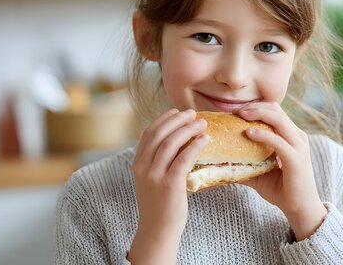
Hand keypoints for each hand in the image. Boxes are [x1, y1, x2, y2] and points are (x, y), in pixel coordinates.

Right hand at [129, 108, 209, 263]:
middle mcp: (143, 167)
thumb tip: (177, 140)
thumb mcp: (151, 179)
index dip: (163, 119)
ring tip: (202, 123)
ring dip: (188, 129)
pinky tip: (205, 139)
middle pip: (160, 133)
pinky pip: (184, 158)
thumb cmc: (160, 204)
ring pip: (171, 142)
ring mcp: (155, 175)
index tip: (176, 112)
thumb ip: (157, 161)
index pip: (149, 133)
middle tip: (192, 113)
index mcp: (137, 163)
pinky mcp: (170, 184)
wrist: (158, 230)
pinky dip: (195, 145)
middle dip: (177, 120)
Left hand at [234, 102, 326, 239]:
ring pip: (278, 119)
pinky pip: (278, 141)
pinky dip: (262, 134)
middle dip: (255, 106)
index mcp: (291, 136)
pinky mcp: (296, 159)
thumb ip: (244, 164)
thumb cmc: (282, 190)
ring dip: (258, 114)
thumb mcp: (260, 173)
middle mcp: (297, 137)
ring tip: (240, 116)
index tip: (236, 112)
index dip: (256, 107)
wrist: (301, 209)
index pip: (274, 111)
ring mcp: (298, 146)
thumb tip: (220, 163)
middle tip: (236, 111)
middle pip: (276, 109)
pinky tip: (249, 133)